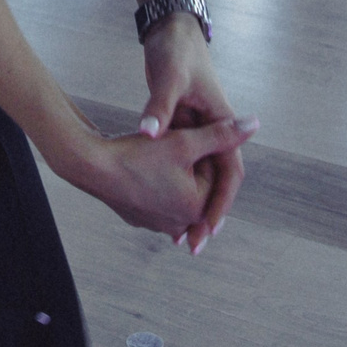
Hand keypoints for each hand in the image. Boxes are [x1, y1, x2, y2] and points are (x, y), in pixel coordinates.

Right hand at [66, 103, 257, 251]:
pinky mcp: (137, 218)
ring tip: (163, 150)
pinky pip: (156, 199)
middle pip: (196, 185)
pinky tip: (147, 166)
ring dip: (175, 175)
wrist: (91, 167)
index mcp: (195, 207)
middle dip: (193, 164)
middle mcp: (178, 223)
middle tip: (177, 139)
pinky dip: (157, 184)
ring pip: (176, 192)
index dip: (206, 149)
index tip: (193, 130)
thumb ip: (222, 135)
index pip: (213, 174)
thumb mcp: (185, 141)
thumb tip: (255, 123)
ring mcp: (156, 224)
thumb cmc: (138, 154)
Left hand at [138, 20, 249, 251]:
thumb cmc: (175, 52)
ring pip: (200, 176)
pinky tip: (162, 209)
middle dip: (206, 215)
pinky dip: (177, 187)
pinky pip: (184, 165)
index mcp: (222, 120)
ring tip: (179, 237)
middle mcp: (214, 129)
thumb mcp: (167, 80)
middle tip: (193, 244)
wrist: (171, 30)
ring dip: (192, 206)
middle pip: (216, 181)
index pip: (230, 171)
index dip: (221, 204)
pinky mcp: (182, 130)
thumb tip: (148, 133)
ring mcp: (198, 130)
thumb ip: (159, 108)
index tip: (209, 230)